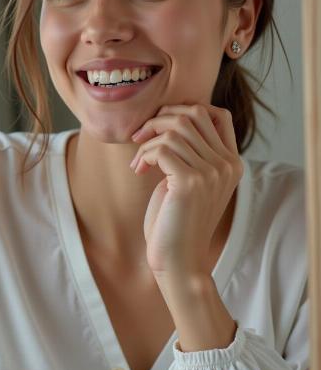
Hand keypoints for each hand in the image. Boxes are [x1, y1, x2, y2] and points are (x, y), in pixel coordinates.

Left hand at [130, 104, 242, 279]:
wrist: (179, 260)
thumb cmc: (176, 219)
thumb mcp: (190, 180)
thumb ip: (191, 152)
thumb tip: (167, 117)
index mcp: (231, 162)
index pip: (218, 114)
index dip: (185, 109)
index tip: (161, 124)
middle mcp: (227, 164)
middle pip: (192, 114)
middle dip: (160, 118)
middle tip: (139, 136)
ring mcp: (211, 172)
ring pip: (173, 130)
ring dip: (147, 140)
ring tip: (139, 162)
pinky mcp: (190, 182)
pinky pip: (160, 148)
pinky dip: (144, 154)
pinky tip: (139, 170)